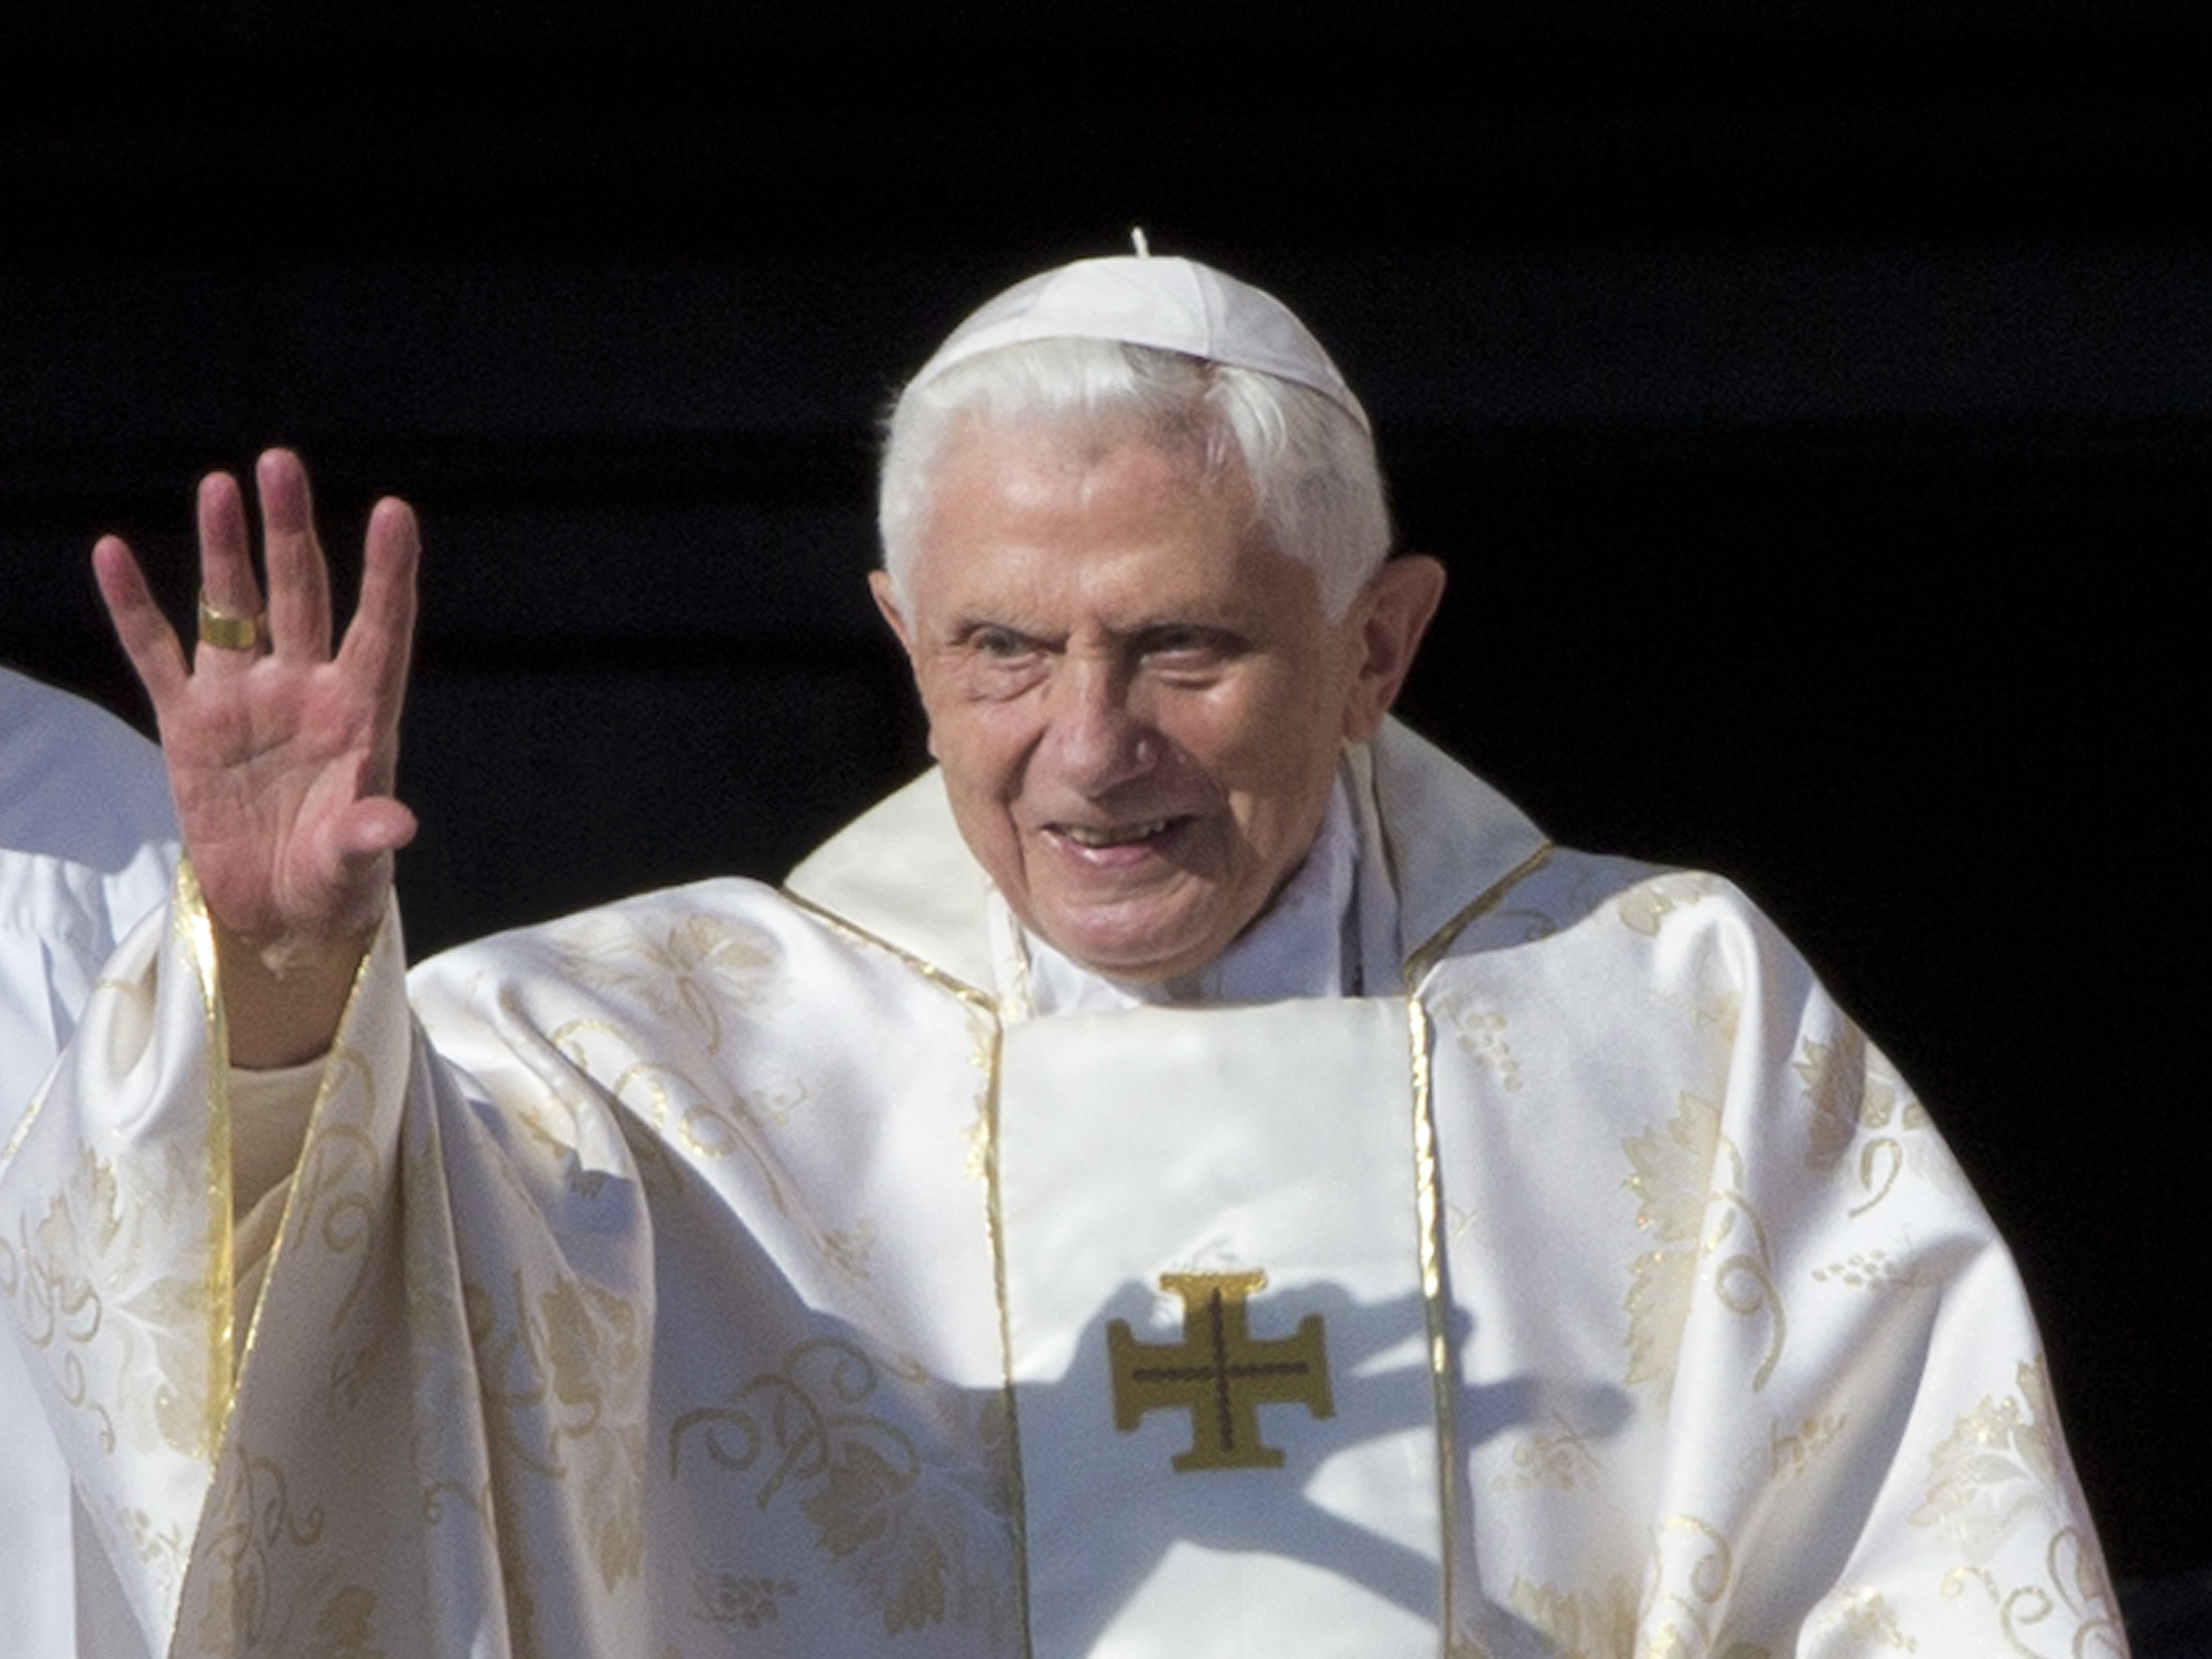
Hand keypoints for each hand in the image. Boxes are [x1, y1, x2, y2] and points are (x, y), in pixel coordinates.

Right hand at [94, 449, 419, 1062]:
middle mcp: (305, 690)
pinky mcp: (189, 723)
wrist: (278, 914)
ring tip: (220, 485)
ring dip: (225, 549)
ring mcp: (245, 700)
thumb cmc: (336, 883)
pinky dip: (135, 607)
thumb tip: (396, 821)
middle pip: (301, 595)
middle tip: (281, 464)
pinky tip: (112, 551)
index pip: (381, 629)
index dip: (388, 574)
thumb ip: (367, 836)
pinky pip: (156, 654)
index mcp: (362, 714)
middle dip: (291, 532)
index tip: (395, 512)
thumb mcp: (356, 867)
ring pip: (232, 608)